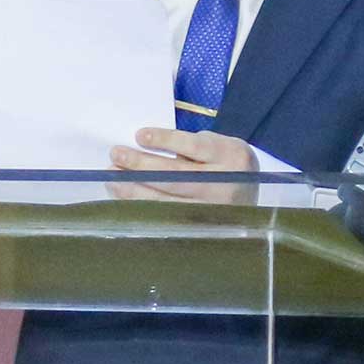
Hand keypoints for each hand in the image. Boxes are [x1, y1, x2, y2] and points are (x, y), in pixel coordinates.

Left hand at [109, 126, 257, 203]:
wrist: (251, 196)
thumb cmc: (223, 164)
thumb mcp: (217, 147)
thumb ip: (188, 148)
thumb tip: (140, 150)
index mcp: (230, 156)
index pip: (194, 146)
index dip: (166, 140)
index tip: (139, 136)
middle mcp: (225, 184)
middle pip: (176, 176)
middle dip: (142, 165)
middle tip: (116, 154)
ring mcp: (213, 210)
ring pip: (167, 200)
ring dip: (134, 189)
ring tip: (112, 177)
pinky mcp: (201, 227)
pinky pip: (166, 216)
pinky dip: (142, 206)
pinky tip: (125, 197)